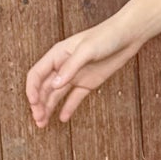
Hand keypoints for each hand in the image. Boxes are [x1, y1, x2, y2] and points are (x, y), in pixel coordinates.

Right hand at [26, 14, 142, 126]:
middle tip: (38, 119)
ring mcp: (76, 76)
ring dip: (49, 108)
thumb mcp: (87, 50)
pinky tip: (63, 118)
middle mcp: (63, 66)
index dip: (32, 89)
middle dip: (39, 104)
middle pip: (44, 88)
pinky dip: (68, 108)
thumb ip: (70, 67)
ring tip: (43, 123)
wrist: (128, 36)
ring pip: (57, 95)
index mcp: (57, 55)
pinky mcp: (88, 83)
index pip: (37, 74)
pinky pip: (74, 98)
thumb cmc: (106, 36)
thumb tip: (55, 85)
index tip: (33, 103)